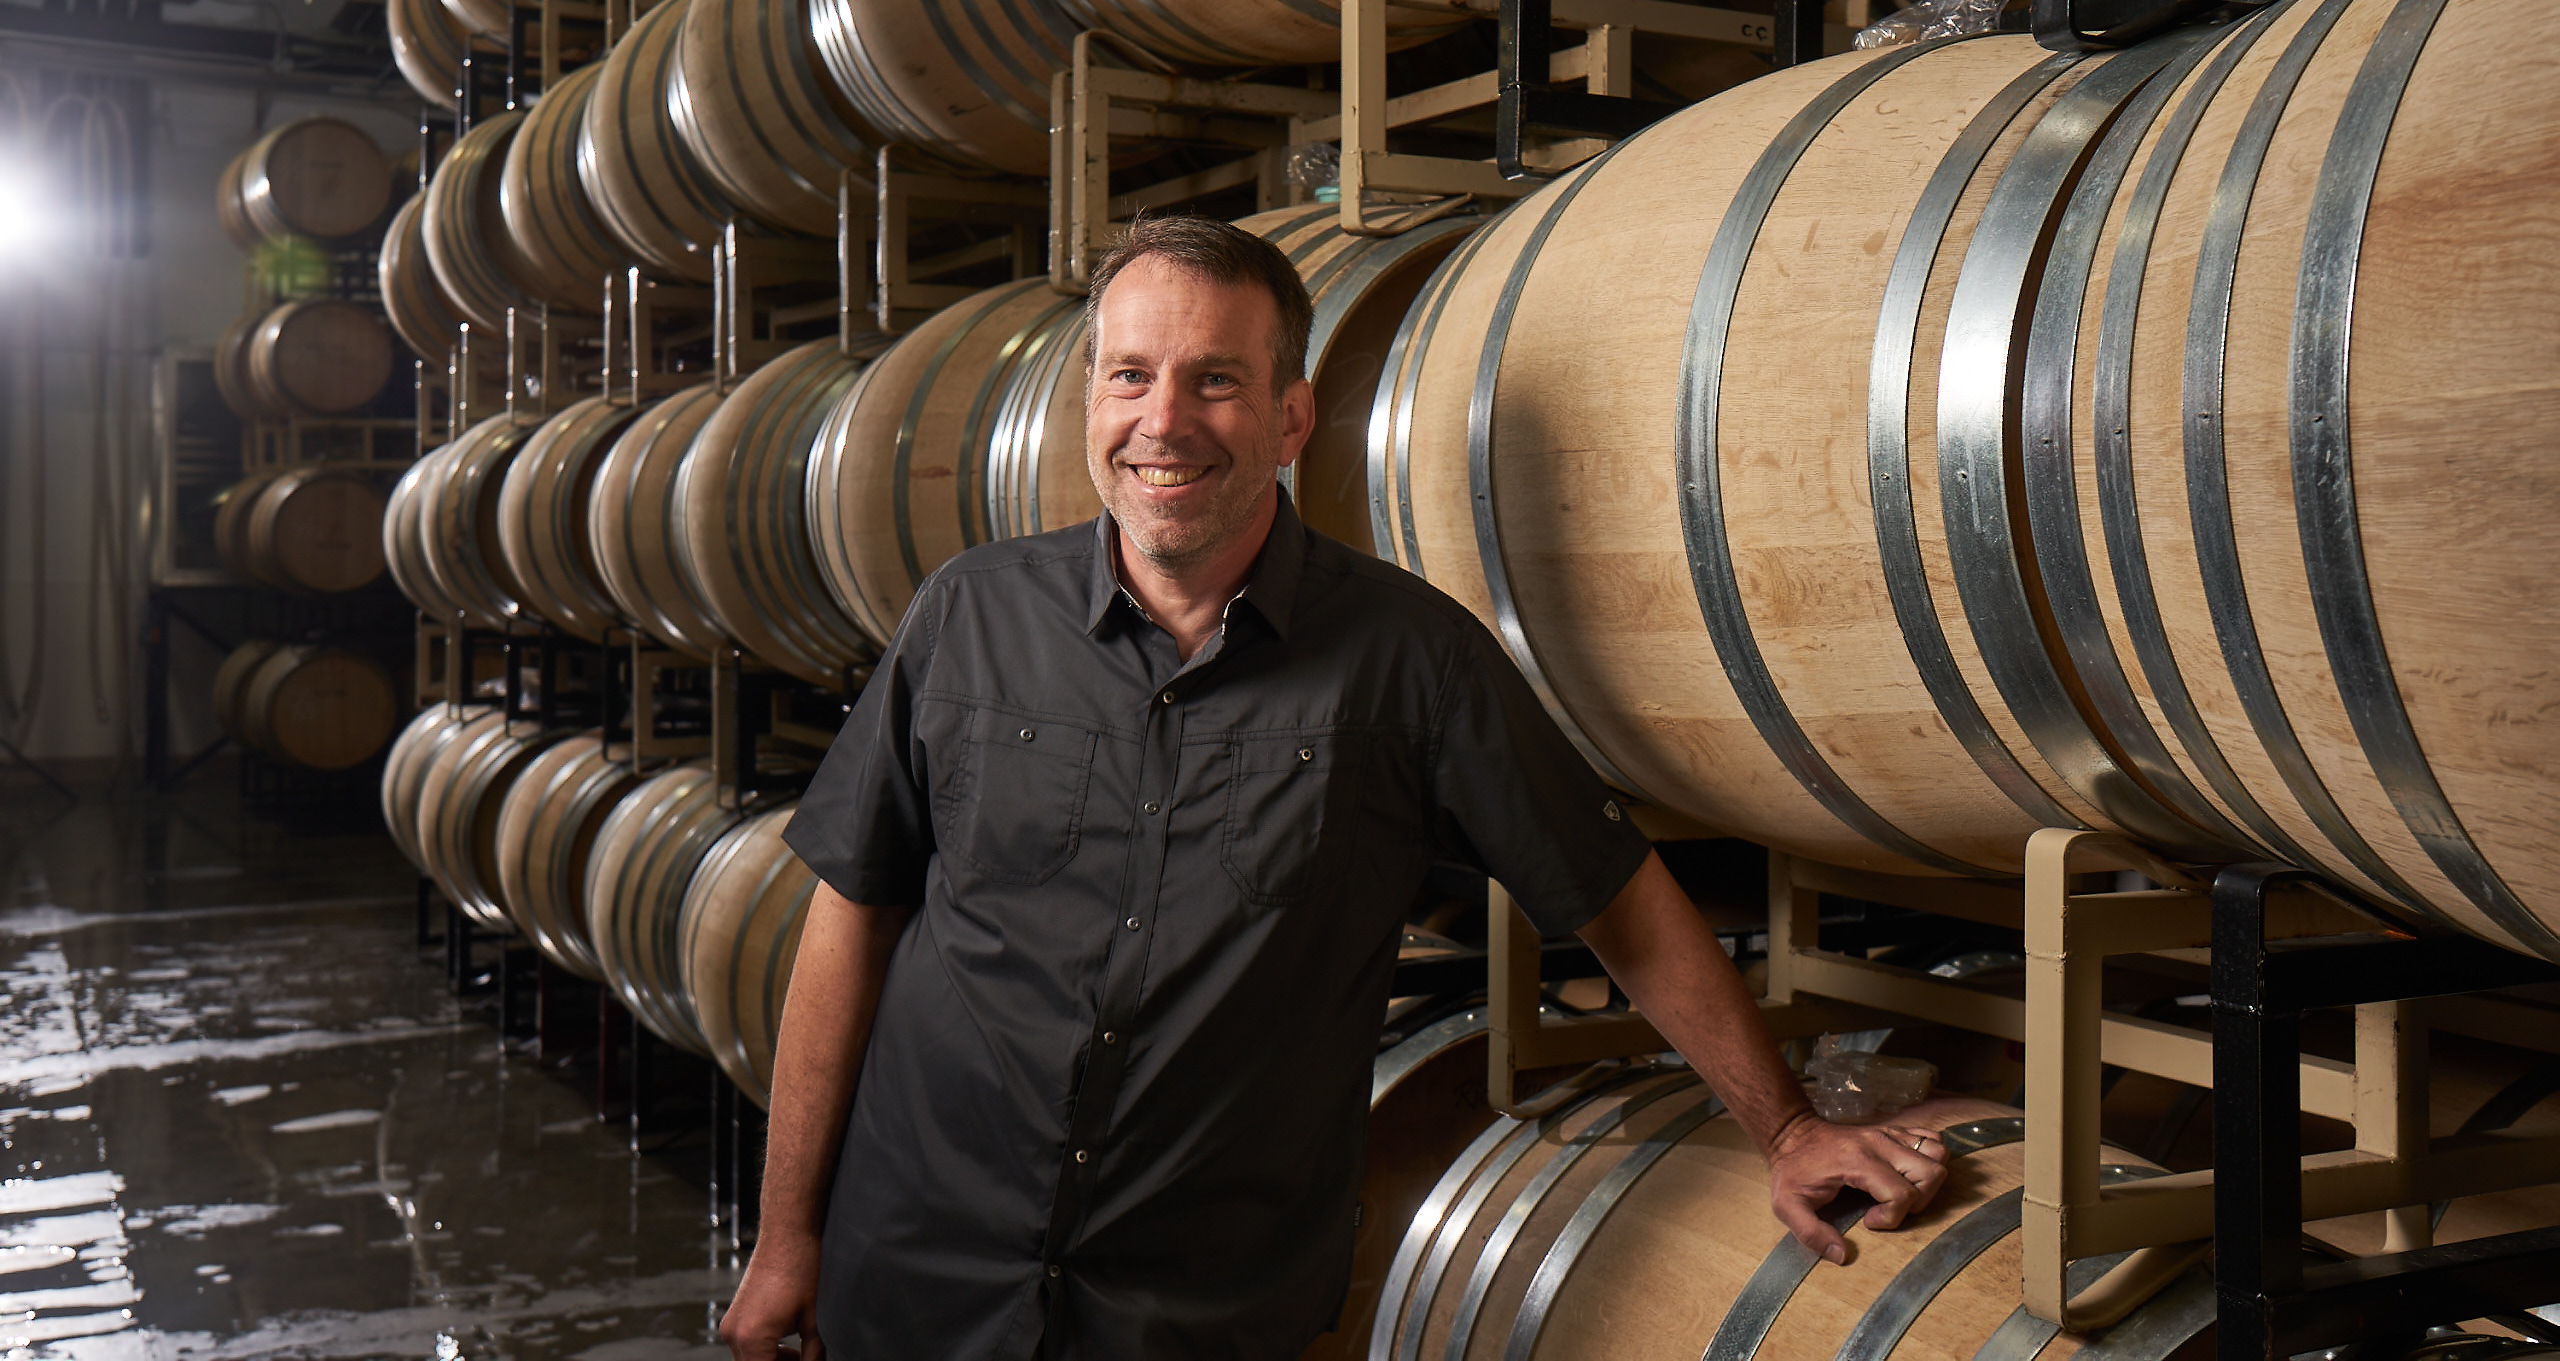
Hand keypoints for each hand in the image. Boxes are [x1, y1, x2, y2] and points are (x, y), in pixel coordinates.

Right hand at [720, 1230, 825, 1360]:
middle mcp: (734, 1335)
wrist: (787, 1235)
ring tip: (800, 1352)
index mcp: (752, 1339)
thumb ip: (813, 1355)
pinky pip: (746, 1346)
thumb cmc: (801, 1271)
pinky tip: (787, 1340)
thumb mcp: (814, 1320)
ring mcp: (730, 1326)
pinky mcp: (734, 1318)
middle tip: (804, 1359)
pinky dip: (764, 1350)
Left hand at [1764, 1113, 1949, 1264]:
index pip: (1901, 1193)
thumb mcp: (1787, 1205)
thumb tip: (1841, 1255)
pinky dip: (1929, 1158)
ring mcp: (1888, 1134)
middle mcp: (1879, 1143)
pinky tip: (1906, 1174)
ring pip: (1937, 1153)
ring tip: (1901, 1192)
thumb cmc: (1792, 1170)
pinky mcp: (1892, 1131)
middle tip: (1890, 1208)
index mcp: (1857, 1160)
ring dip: (1928, 1180)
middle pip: (1930, 1172)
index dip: (1891, 1217)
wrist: (1793, 1134)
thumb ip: (1811, 1233)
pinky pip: (1931, 1139)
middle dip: (1919, 1201)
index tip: (1868, 1221)